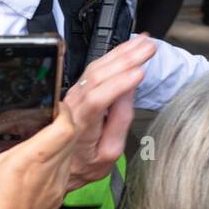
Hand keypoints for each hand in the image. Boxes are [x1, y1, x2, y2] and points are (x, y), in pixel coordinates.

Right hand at [0, 106, 79, 208]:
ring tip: (40, 135)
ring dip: (61, 142)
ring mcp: (56, 187)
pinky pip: (64, 172)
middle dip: (62, 121)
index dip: (62, 110)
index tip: (49, 104)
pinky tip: (36, 164)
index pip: (65, 126)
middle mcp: (50, 172)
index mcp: (31, 159)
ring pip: (70, 154)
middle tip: (44, 115)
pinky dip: (56, 161)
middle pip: (72, 136)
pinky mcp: (56, 200)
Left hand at [58, 34, 157, 192]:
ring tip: (144, 43)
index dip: (118, 84)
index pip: (97, 100)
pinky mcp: (78, 90)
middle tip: (149, 48)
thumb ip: (118, 123)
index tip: (140, 73)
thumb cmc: (86, 163)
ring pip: (95, 68)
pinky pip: (94, 68)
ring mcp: (73, 96)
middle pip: (97, 77)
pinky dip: (113, 55)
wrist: (59, 165)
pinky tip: (127, 48)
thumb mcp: (108, 153)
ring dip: (121, 53)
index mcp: (80, 126)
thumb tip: (127, 93)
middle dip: (126, 59)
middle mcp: (74, 106)